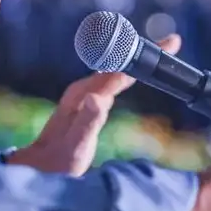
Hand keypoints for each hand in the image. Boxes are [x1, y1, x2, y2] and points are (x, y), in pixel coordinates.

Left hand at [7, 34, 181, 175]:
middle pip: (119, 64)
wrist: (38, 167)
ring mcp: (85, 94)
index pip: (118, 70)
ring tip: (161, 51)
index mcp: (84, 94)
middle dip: (145, 51)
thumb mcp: (75, 146)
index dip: (142, 57)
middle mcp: (84, 90)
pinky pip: (112, 80)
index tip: (166, 46)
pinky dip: (128, 72)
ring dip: (137, 59)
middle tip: (172, 43)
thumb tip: (98, 97)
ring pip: (115, 69)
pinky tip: (135, 72)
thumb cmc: (58, 162)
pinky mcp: (87, 101)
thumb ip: (87, 122)